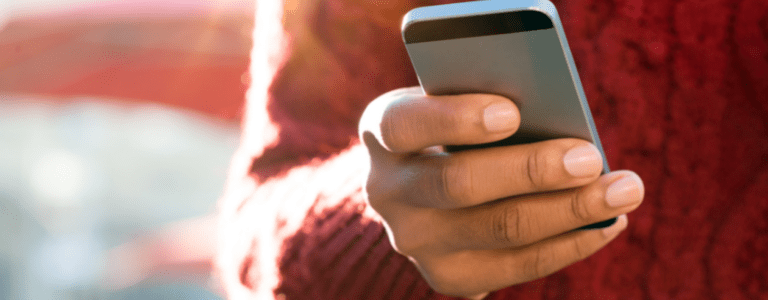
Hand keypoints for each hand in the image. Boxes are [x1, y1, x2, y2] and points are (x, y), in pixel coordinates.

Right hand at [358, 87, 643, 297]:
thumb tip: (561, 116)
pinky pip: (518, 266)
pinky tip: (608, 222)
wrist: (425, 188)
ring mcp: (415, 241)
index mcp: (382, 131)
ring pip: (500, 229)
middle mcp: (387, 190)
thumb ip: (488, 100)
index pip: (406, 124)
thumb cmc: (458, 127)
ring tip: (623, 190)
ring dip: (570, 210)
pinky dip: (570, 243)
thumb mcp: (457, 101)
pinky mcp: (448, 277)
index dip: (456, 119)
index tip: (512, 112)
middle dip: (532, 171)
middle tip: (591, 158)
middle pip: (460, 184)